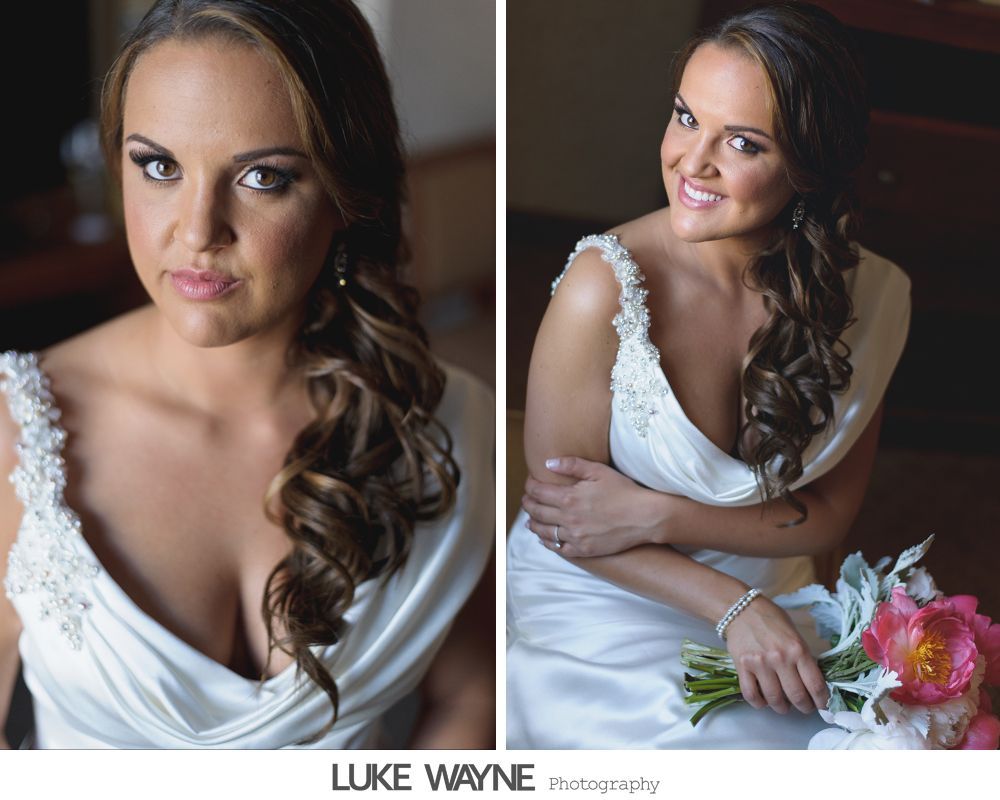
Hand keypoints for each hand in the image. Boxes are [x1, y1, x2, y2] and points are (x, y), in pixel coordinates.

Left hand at [522, 456, 671, 556]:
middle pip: (537, 512)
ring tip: (530, 520)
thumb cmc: (624, 491)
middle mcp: (568, 519)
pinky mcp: (584, 550)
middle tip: (527, 500)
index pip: (538, 492)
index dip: (530, 486)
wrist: (645, 517)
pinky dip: (549, 543)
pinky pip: (559, 548)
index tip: (530, 483)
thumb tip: (548, 463)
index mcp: (569, 497)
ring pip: (544, 532)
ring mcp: (575, 536)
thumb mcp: (599, 471)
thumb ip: (572, 465)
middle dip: (528, 504)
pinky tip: (547, 538)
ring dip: (534, 524)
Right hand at [724, 595, 827, 714]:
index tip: (822, 706)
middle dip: (804, 707)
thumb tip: (812, 684)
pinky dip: (759, 703)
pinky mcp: (742, 667)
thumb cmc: (772, 620)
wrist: (742, 609)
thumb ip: (803, 658)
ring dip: (782, 708)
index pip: (815, 685)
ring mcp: (759, 664)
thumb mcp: (795, 636)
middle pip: (796, 696)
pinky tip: (764, 700)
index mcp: (798, 649)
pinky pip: (751, 695)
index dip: (822, 701)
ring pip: (775, 699)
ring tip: (784, 705)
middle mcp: (780, 658)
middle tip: (804, 707)